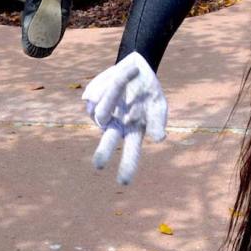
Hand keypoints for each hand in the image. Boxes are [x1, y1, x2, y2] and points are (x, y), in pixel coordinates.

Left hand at [83, 52, 167, 185]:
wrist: (137, 67)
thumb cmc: (149, 92)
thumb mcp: (158, 106)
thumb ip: (159, 122)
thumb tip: (158, 139)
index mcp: (133, 131)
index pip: (131, 153)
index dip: (127, 166)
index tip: (123, 182)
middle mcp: (115, 125)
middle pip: (108, 142)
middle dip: (104, 153)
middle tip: (98, 166)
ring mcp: (102, 113)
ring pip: (101, 111)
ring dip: (115, 90)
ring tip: (132, 72)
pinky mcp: (92, 97)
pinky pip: (98, 93)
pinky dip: (114, 80)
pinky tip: (123, 73)